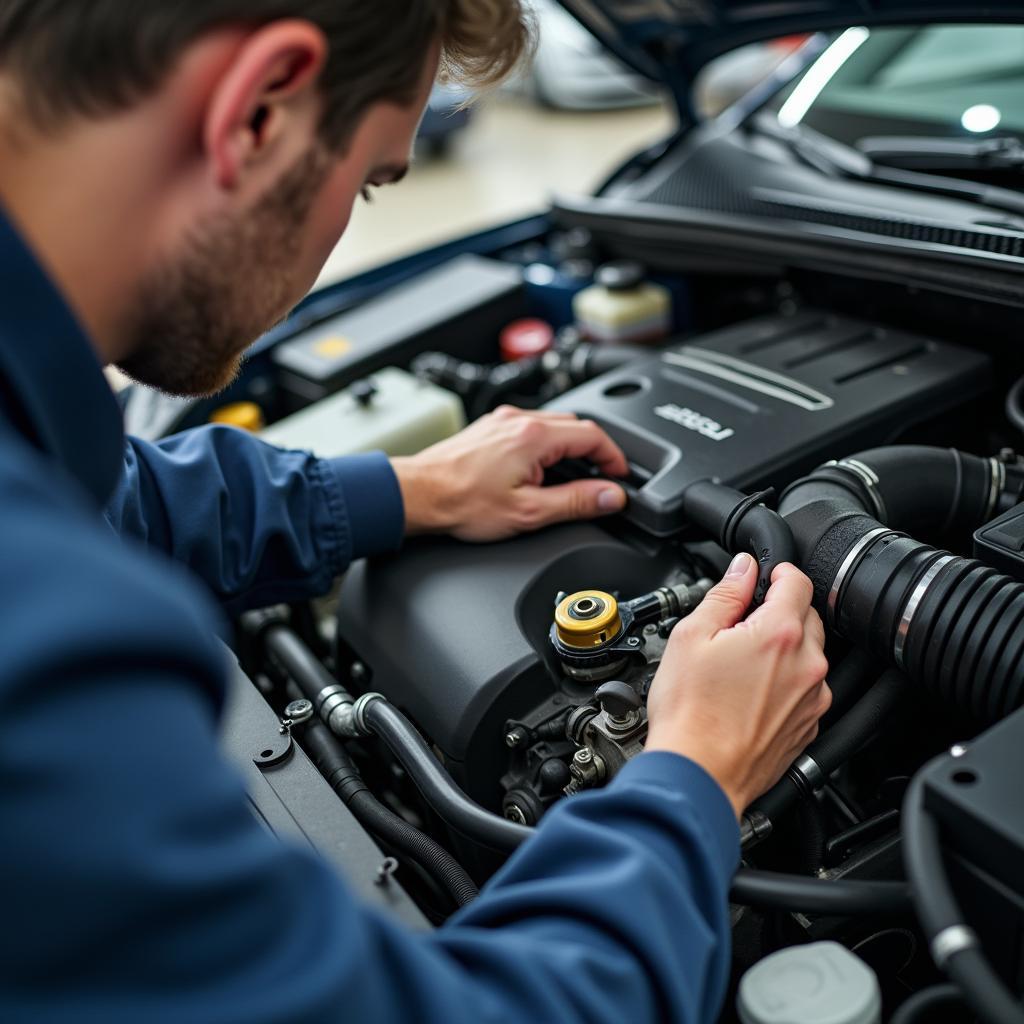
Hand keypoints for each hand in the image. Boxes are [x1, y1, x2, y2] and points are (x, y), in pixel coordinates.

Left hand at [390, 406, 627, 541]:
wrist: (418, 495)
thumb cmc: (461, 503)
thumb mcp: (528, 512)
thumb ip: (576, 502)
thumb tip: (611, 496)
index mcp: (534, 436)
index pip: (594, 435)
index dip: (615, 457)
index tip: (620, 477)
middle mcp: (519, 420)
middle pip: (576, 425)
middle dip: (595, 451)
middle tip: (602, 478)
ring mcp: (502, 420)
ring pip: (553, 424)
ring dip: (570, 446)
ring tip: (573, 476)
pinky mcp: (490, 427)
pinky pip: (530, 427)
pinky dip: (546, 444)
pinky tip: (540, 468)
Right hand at [645, 554, 830, 818]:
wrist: (699, 775)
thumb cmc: (690, 713)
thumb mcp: (692, 637)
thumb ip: (724, 595)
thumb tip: (743, 569)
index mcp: (779, 634)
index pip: (797, 580)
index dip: (777, 571)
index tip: (762, 577)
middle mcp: (807, 665)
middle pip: (807, 615)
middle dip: (779, 611)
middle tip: (741, 626)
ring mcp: (813, 698)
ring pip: (809, 654)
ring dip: (784, 648)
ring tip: (741, 665)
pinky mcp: (810, 725)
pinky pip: (807, 688)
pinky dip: (787, 682)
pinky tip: (751, 693)